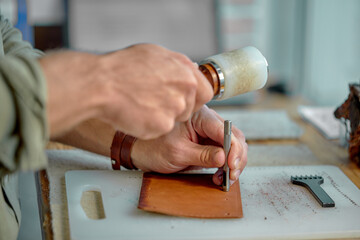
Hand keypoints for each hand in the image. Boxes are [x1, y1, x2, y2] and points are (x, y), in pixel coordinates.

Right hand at [40, 44, 212, 138]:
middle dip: (177, 109)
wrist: (100, 84)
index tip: (183, 100)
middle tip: (155, 103)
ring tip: (142, 106)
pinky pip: (162, 130)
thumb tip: (187, 69)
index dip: (193, 97)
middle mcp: (185, 86)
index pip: (205, 90)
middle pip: (190, 107)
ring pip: (176, 120)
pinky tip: (137, 114)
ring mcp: (176, 106)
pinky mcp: (164, 124)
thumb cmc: (120, 67)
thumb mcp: (153, 54)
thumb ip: (175, 65)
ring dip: (163, 117)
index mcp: (185, 68)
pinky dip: (151, 126)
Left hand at [131, 105, 247, 184]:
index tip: (231, 165)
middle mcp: (207, 121)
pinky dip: (227, 165)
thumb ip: (202, 155)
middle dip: (237, 157)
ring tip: (225, 178)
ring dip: (234, 163)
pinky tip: (220, 176)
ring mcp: (209, 132)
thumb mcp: (177, 153)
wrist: (142, 151)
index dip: (232, 147)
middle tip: (232, 175)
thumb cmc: (154, 148)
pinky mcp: (208, 143)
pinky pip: (225, 152)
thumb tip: (224, 158)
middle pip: (234, 136)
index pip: (224, 129)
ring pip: (233, 145)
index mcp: (199, 116)